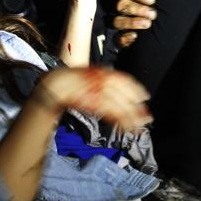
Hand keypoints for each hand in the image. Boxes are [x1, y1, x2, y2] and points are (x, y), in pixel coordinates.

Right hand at [37, 67, 152, 131]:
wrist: (53, 86)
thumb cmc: (69, 83)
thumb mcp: (88, 77)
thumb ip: (102, 81)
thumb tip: (116, 90)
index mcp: (101, 72)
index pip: (123, 79)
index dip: (135, 88)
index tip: (145, 96)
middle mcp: (101, 80)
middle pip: (124, 95)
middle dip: (136, 108)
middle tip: (146, 118)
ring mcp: (97, 91)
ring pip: (119, 106)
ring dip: (130, 118)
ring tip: (138, 128)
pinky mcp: (91, 102)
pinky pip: (109, 113)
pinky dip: (119, 121)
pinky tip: (125, 128)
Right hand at [113, 0, 155, 47]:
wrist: (162, 15)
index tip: (151, 0)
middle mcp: (120, 6)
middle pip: (122, 6)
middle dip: (137, 10)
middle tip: (152, 14)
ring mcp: (119, 20)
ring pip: (117, 21)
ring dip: (131, 22)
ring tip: (147, 24)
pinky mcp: (121, 35)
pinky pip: (118, 38)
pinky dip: (125, 38)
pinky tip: (135, 36)